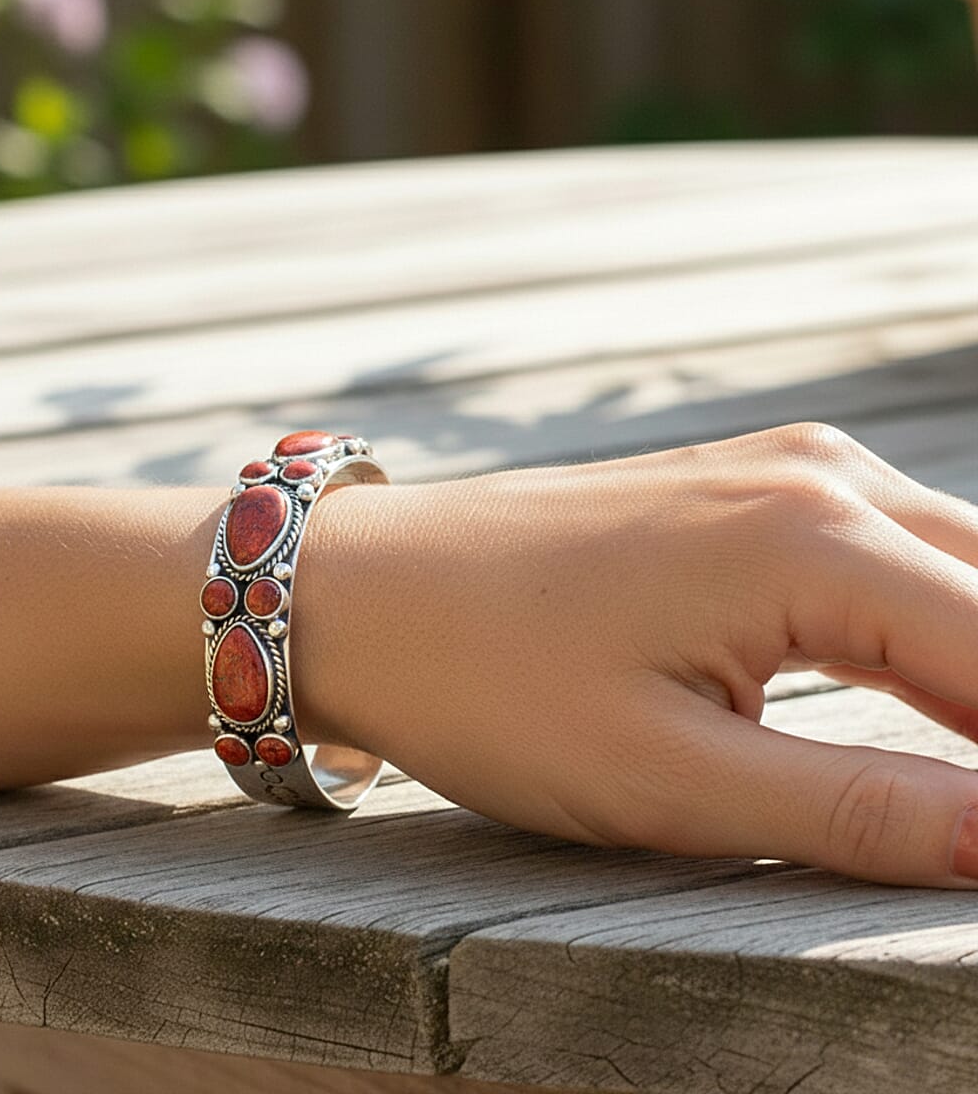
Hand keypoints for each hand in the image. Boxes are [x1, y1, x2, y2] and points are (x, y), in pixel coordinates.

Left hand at [294, 422, 977, 887]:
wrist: (363, 589)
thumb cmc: (485, 680)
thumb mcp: (666, 774)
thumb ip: (854, 809)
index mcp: (813, 542)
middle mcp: (817, 478)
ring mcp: (778, 469)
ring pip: (952, 570)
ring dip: (976, 670)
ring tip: (957, 768)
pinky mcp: (741, 490)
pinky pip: (882, 554)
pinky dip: (928, 630)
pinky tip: (937, 701)